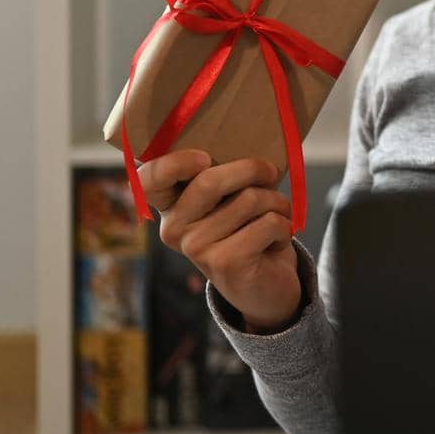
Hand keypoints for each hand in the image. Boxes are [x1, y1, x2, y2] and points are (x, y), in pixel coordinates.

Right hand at [138, 150, 301, 332]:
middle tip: (271, 172)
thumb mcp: (232, 199)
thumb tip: (253, 143)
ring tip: (276, 217)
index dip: (173, 163)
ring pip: (250, 199)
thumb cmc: (249, 230)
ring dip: (277, 202)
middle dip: (254, 169)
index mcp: (171, 207)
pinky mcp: (226, 262)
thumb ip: (228, 176)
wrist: (265, 289)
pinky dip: (285, 226)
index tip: (204, 158)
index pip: (149, 180)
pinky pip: (269, 222)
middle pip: (210, 181)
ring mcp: (197, 248)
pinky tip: (276, 241)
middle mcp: (174, 229)